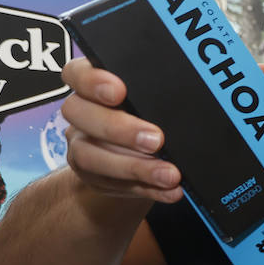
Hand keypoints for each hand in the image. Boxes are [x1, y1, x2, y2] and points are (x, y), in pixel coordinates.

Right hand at [59, 59, 182, 202]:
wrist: (141, 155)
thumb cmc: (151, 115)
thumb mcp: (152, 99)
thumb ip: (156, 96)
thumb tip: (187, 99)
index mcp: (92, 85)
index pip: (76, 73)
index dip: (91, 81)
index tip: (119, 91)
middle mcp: (81, 113)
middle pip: (78, 113)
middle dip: (118, 129)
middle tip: (156, 140)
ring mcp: (82, 146)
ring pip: (90, 157)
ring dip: (135, 167)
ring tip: (170, 175)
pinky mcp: (93, 176)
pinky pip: (113, 185)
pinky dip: (147, 189)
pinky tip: (171, 191)